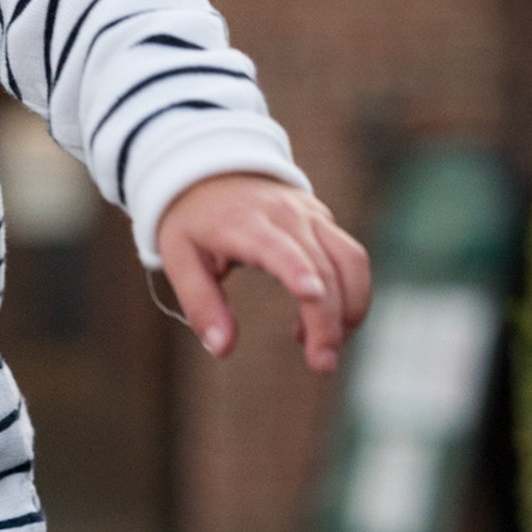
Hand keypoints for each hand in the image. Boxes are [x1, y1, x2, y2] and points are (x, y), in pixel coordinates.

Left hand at [155, 174, 369, 373]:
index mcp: (246, 222)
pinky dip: (347, 296)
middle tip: (322, 365)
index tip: (311, 295)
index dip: (297, 270)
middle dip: (329, 320)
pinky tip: (316, 324)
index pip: (279, 246)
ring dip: (351, 308)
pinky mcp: (325, 221)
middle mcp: (287, 215)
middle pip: (323, 267)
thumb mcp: (179, 258)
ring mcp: (312, 216)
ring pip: (351, 260)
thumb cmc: (194, 220)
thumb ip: (201, 304)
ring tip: (327, 349)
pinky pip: (351, 260)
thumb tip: (222, 349)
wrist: (215, 166)